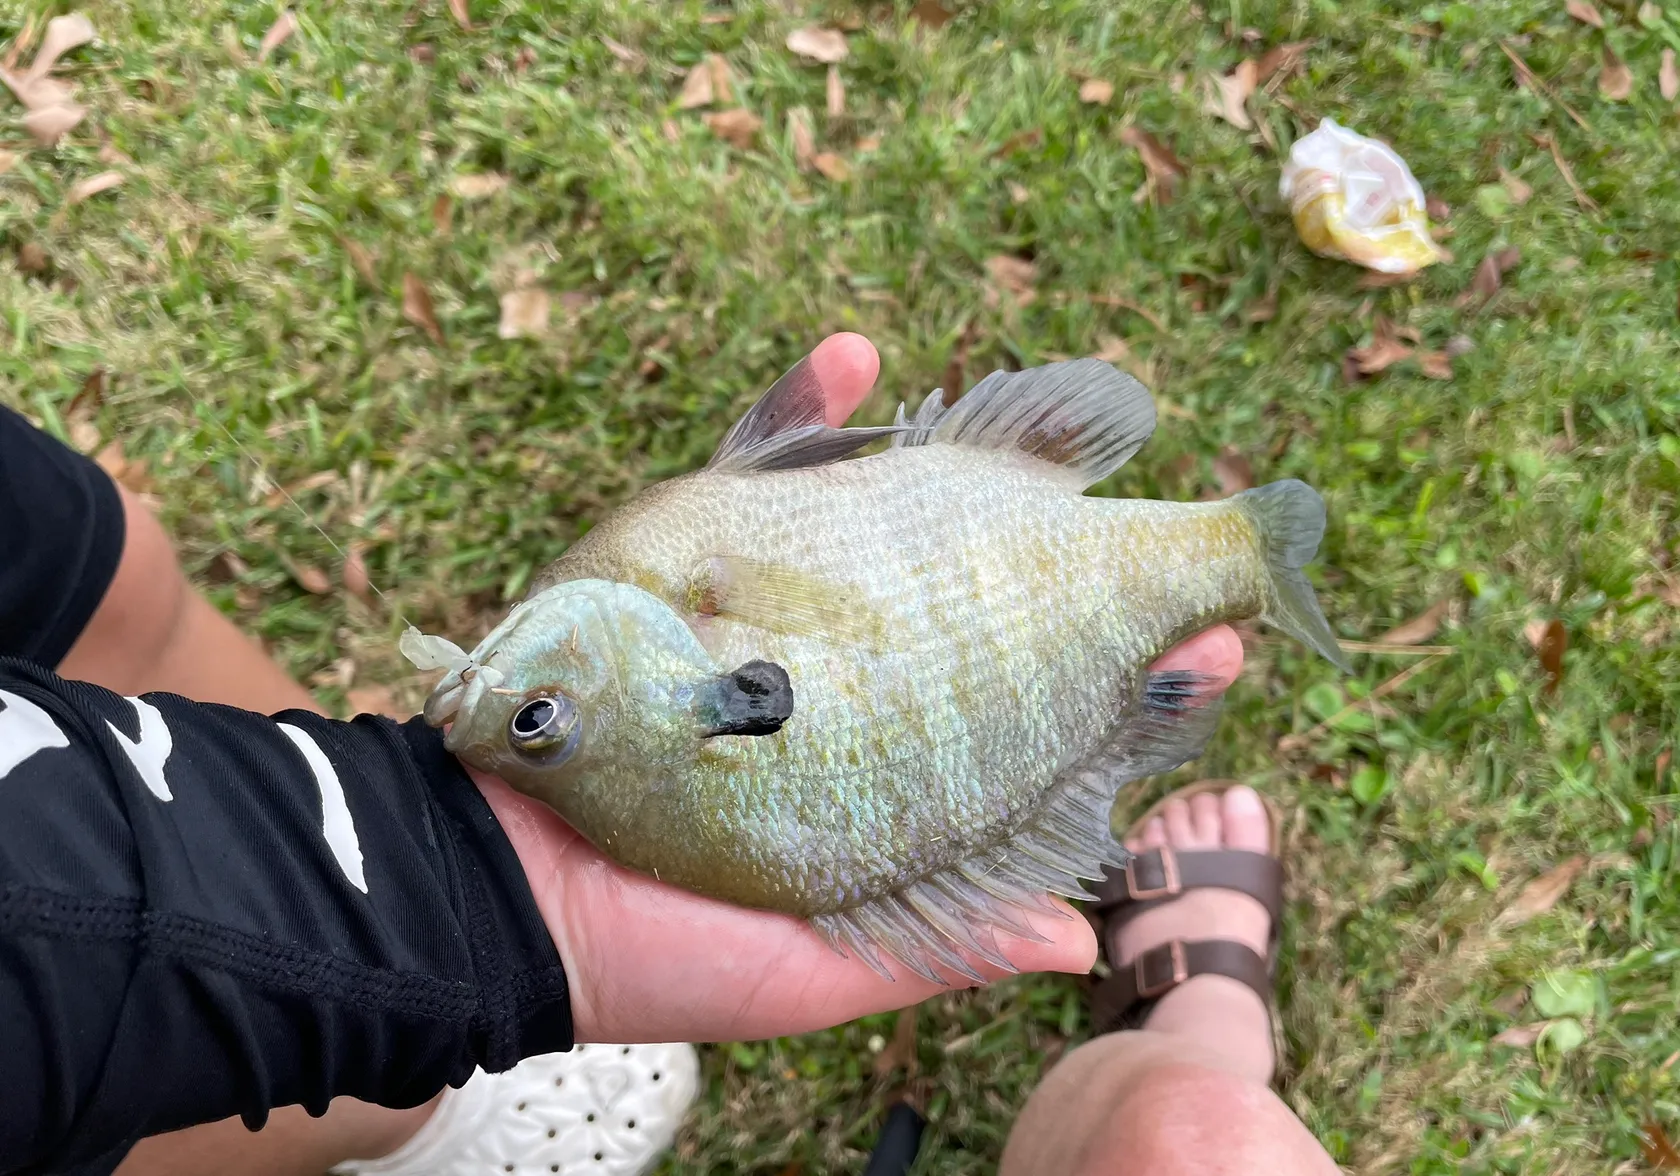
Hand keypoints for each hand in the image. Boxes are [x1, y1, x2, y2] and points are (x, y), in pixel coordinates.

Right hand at [475, 333, 1244, 1044]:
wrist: (496, 892)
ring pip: (884, 527)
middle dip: (1078, 570)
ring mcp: (770, 618)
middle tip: (1171, 541)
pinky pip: (748, 470)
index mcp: (887, 779)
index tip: (1210, 656)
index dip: (1120, 689)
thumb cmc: (660, 948)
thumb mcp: (811, 968)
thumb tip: (1076, 941)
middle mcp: (845, 686)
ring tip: (1063, 434)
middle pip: (978, 610)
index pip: (1029, 725)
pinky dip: (792, 404)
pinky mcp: (690, 568)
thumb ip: (934, 943)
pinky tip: (851, 357)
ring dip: (970, 472)